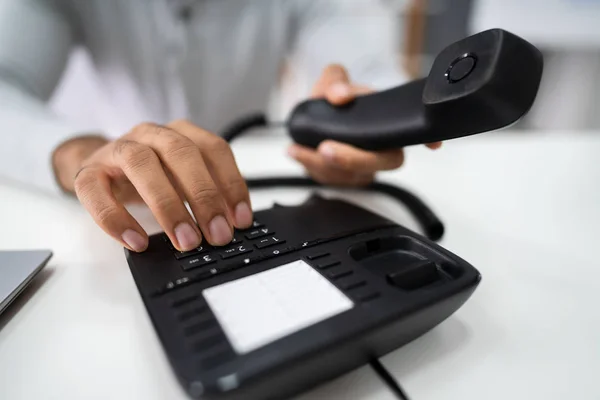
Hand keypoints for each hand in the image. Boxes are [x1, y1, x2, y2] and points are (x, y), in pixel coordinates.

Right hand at [52, 121, 252, 251]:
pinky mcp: (89, 172)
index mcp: (180, 133)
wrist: (101, 168)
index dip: (231, 183)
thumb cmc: (152, 177)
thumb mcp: (183, 180)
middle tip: (217, 234)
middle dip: (204, 196)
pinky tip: (137, 241)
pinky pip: (97, 192)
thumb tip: (230, 227)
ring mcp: (118, 149)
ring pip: (141, 164)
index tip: (240, 219)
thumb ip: (206, 195)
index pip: (214, 149)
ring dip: (168, 205)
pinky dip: (116, 219)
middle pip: (181, 153)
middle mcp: (151, 134)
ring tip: (185, 240)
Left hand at [287, 64, 441, 185]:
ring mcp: (366, 168)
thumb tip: (341, 96)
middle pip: (384, 163)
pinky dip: (312, 168)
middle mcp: (382, 149)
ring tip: (300, 150)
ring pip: (354, 176)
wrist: (313, 122)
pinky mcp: (347, 179)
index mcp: (387, 122)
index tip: (432, 144)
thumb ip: (335, 80)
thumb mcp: (332, 82)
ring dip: (325, 166)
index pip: (414, 131)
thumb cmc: (333, 102)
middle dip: (354, 159)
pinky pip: (334, 181)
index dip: (427, 138)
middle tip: (326, 149)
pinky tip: (297, 152)